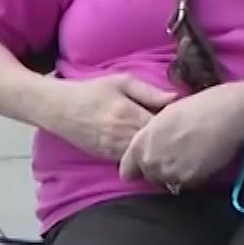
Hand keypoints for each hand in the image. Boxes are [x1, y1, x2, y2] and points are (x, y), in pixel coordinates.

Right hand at [41, 73, 177, 160]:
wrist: (59, 108)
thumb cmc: (93, 91)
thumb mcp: (122, 82)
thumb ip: (149, 92)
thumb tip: (176, 99)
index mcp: (128, 114)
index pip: (161, 127)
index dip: (176, 125)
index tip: (184, 120)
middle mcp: (121, 136)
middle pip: (156, 145)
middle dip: (169, 141)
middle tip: (181, 133)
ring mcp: (112, 150)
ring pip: (144, 158)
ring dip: (156, 152)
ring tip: (167, 143)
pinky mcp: (105, 158)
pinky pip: (131, 162)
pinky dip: (142, 158)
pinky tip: (149, 149)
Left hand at [119, 80, 243, 188]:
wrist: (232, 112)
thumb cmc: (202, 105)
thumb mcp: (167, 114)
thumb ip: (152, 135)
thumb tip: (152, 147)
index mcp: (142, 142)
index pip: (127, 171)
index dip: (139, 166)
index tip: (152, 160)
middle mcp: (152, 160)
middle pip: (150, 177)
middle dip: (160, 169)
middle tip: (179, 153)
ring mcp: (171, 172)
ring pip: (169, 182)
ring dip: (178, 173)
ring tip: (194, 155)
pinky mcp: (191, 180)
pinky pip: (188, 184)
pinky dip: (195, 175)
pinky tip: (205, 158)